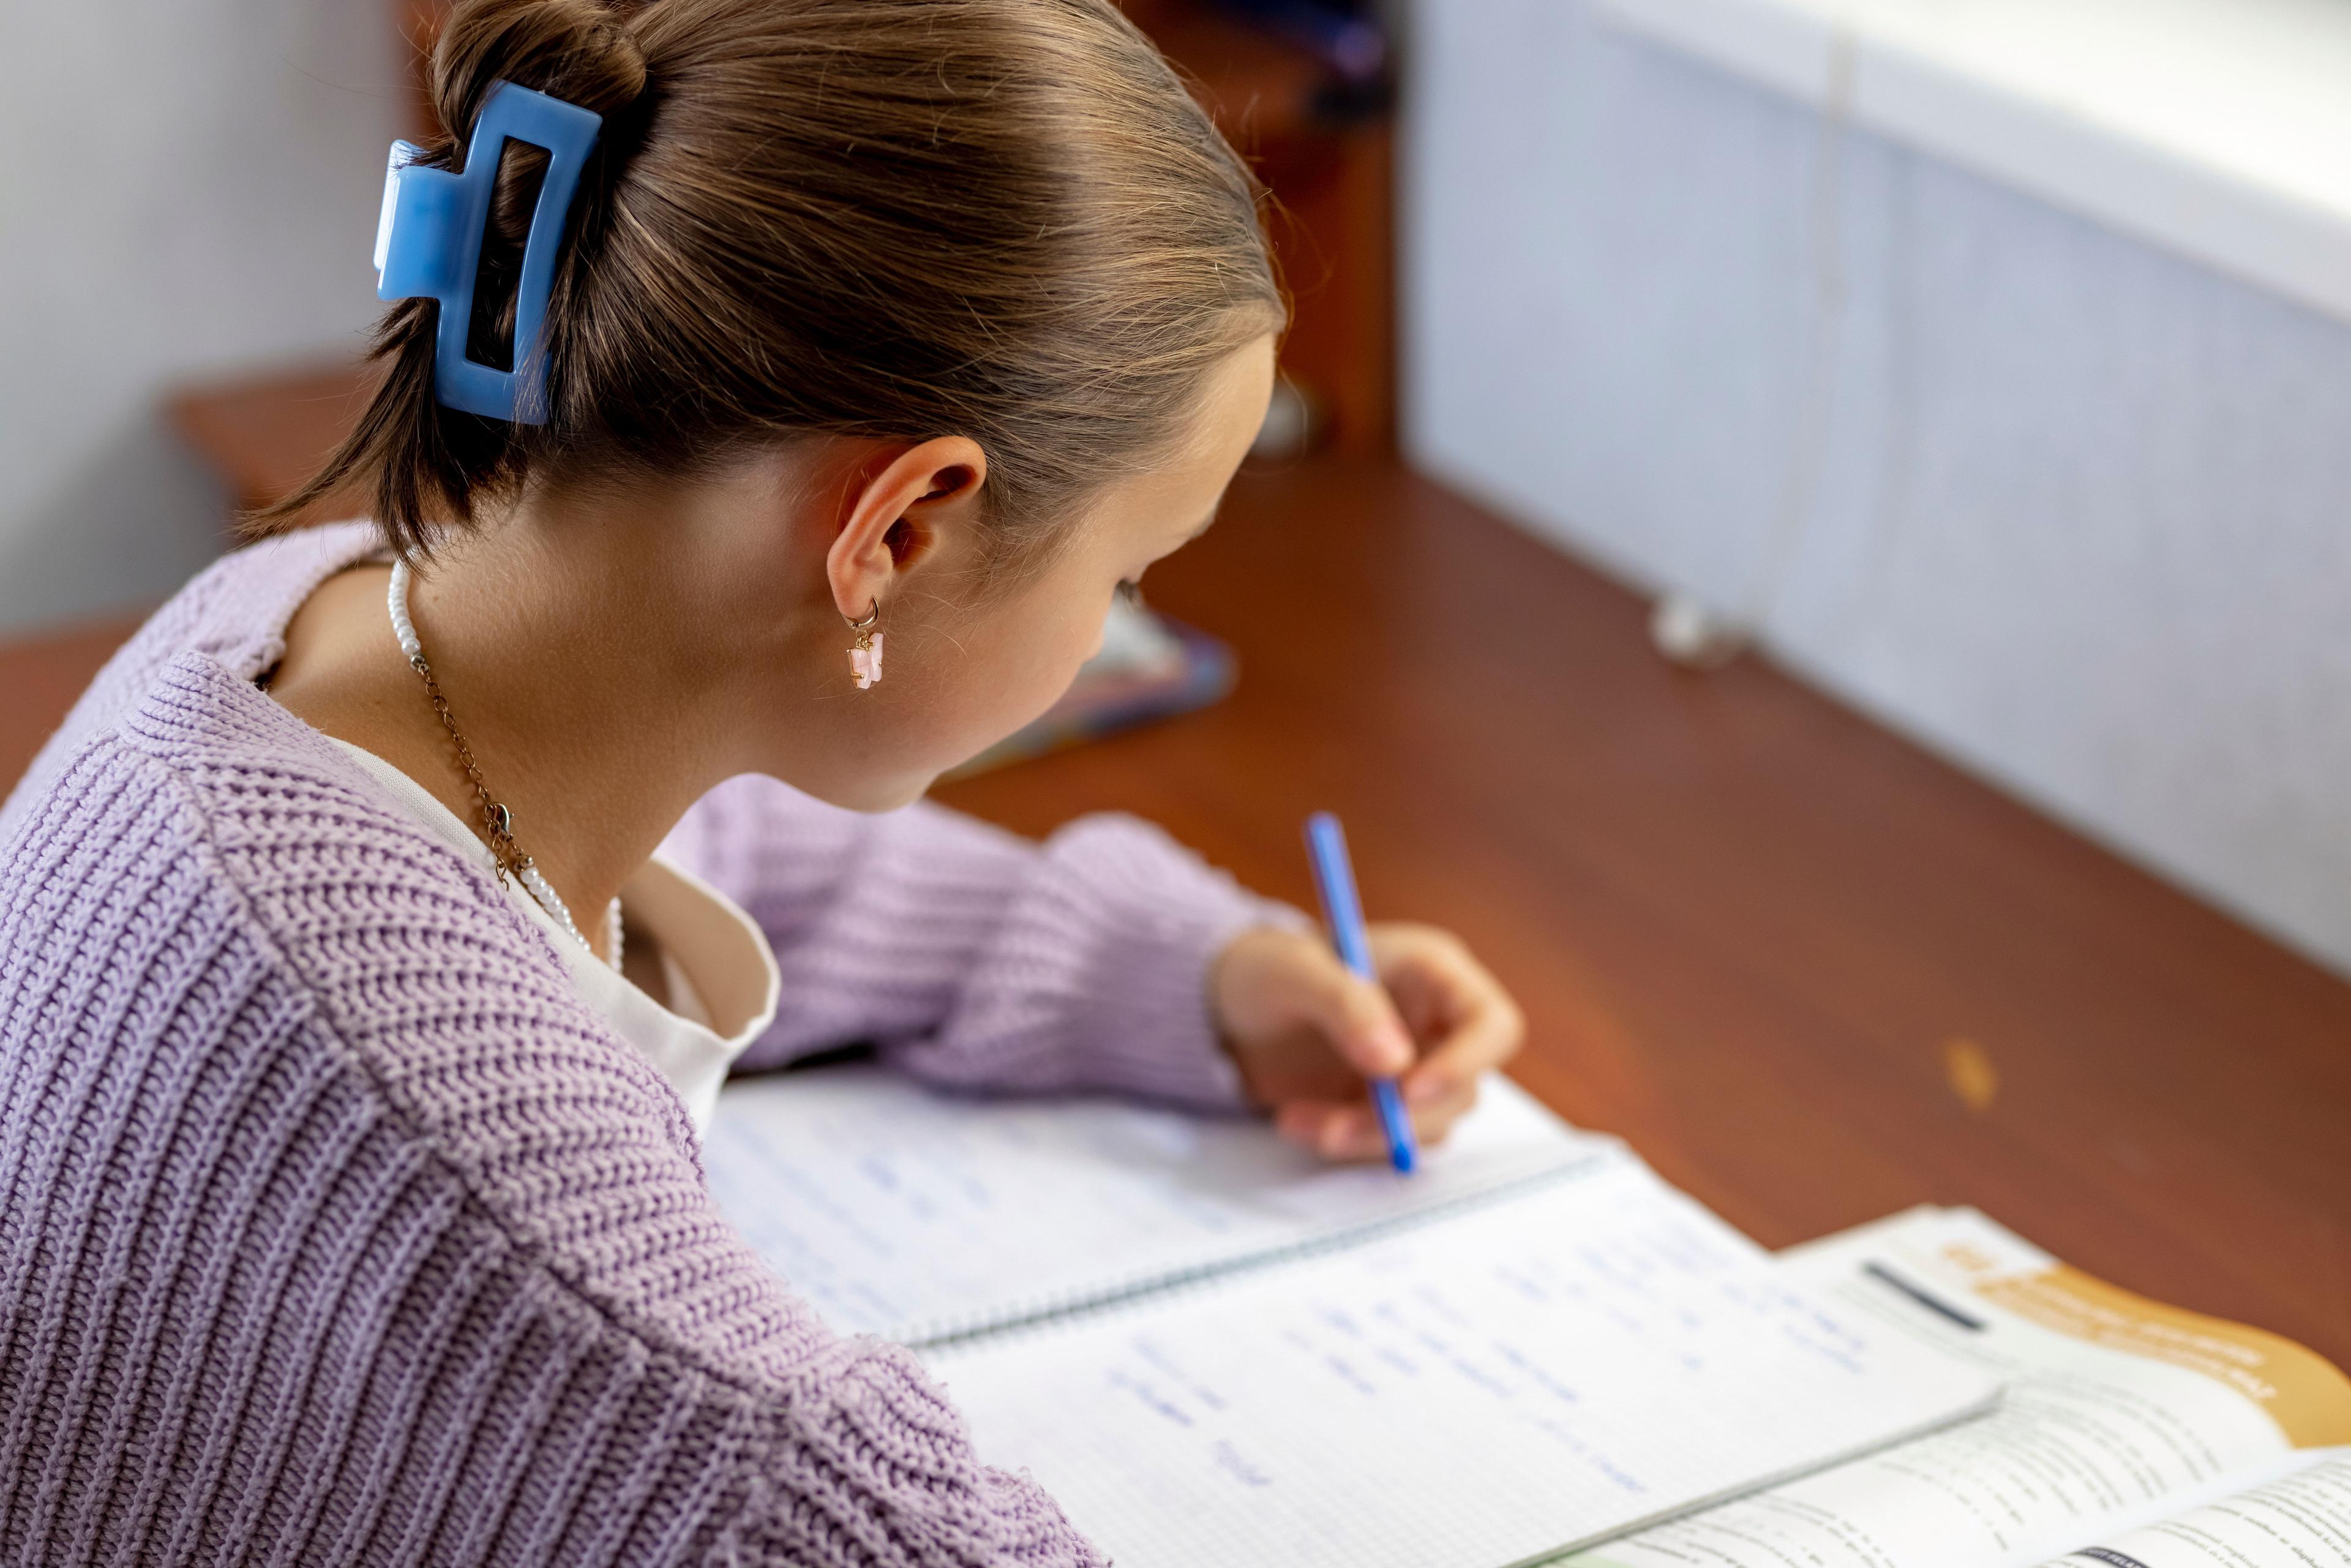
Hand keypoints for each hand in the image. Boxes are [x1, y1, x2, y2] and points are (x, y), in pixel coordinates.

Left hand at [1209, 921, 1525, 1161]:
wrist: (1230, 1006)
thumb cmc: (1268, 969)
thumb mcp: (1295, 972)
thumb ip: (1346, 1005)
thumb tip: (1395, 1063)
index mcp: (1434, 971)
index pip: (1492, 1024)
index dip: (1466, 1062)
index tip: (1407, 1090)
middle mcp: (1437, 1023)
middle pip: (1463, 1089)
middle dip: (1402, 1118)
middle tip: (1337, 1128)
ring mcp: (1417, 1067)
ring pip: (1430, 1124)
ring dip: (1368, 1135)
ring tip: (1296, 1119)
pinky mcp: (1389, 1105)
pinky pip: (1392, 1139)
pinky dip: (1348, 1141)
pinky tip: (1297, 1121)